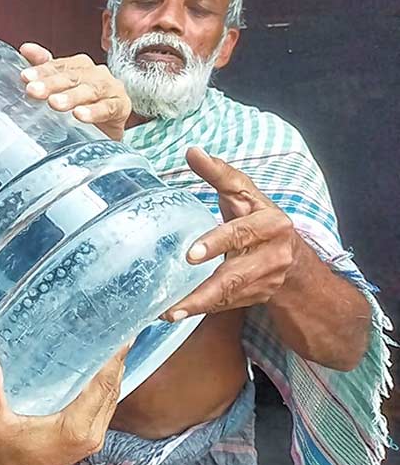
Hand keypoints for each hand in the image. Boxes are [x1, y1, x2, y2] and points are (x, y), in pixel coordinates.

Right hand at [0, 345, 126, 464]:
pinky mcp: (90, 436)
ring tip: (111, 342)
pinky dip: (106, 385)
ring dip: (114, 371)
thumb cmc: (7, 456)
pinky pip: (107, 405)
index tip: (121, 335)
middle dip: (117, 359)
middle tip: (116, 329)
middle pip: (113, 388)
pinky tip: (98, 368)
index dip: (114, 359)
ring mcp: (94, 436)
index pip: (103, 386)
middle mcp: (91, 432)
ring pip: (113, 397)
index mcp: (75, 427)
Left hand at [19, 43, 131, 141]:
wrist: (106, 135)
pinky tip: (80, 115)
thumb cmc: (82, 108)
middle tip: (33, 90)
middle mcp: (96, 74)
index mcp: (79, 67)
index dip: (42, 70)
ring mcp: (111, 89)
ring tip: (54, 103)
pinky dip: (94, 111)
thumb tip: (25, 48)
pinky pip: (108, 108)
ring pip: (91, 90)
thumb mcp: (61, 90)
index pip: (59, 65)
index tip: (25, 77)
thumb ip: (46, 68)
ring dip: (72, 96)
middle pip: (73, 76)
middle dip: (52, 83)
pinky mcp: (121, 107)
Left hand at [162, 147, 301, 320]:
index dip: (218, 242)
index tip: (191, 254)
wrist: (295, 260)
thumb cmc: (259, 219)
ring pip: (229, 295)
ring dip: (198, 305)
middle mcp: (273, 254)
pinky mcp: (256, 297)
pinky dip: (203, 309)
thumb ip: (220, 174)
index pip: (242, 232)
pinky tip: (178, 313)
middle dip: (205, 287)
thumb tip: (192, 151)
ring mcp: (266, 280)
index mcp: (271, 223)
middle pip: (235, 274)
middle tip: (175, 299)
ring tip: (169, 312)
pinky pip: (227, 305)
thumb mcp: (245, 194)